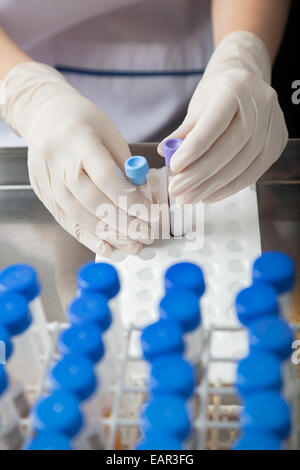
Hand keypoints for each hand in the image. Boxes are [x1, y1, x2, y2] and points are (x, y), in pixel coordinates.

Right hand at [1, 62, 154, 254]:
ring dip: (110, 236)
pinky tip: (108, 248)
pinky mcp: (43, 195)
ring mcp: (47, 181)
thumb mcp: (110, 136)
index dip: (132, 200)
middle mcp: (58, 162)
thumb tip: (144, 201)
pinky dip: (89, 237)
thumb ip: (125, 168)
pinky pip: (67, 222)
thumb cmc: (84, 124)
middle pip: (93, 201)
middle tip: (148, 235)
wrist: (44, 118)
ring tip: (134, 245)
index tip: (152, 214)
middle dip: (125, 223)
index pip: (107, 178)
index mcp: (78, 140)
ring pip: (79, 216)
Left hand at [158, 32, 287, 203]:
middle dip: (199, 174)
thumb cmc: (218, 93)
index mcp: (236, 88)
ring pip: (241, 165)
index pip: (214, 123)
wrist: (247, 83)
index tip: (175, 168)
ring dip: (211, 186)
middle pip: (229, 148)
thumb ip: (184, 130)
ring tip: (188, 197)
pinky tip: (208, 195)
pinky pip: (252, 173)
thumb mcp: (198, 105)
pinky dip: (228, 188)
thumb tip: (166, 152)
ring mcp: (273, 125)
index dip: (194, 148)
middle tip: (177, 190)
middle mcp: (260, 105)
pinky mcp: (277, 143)